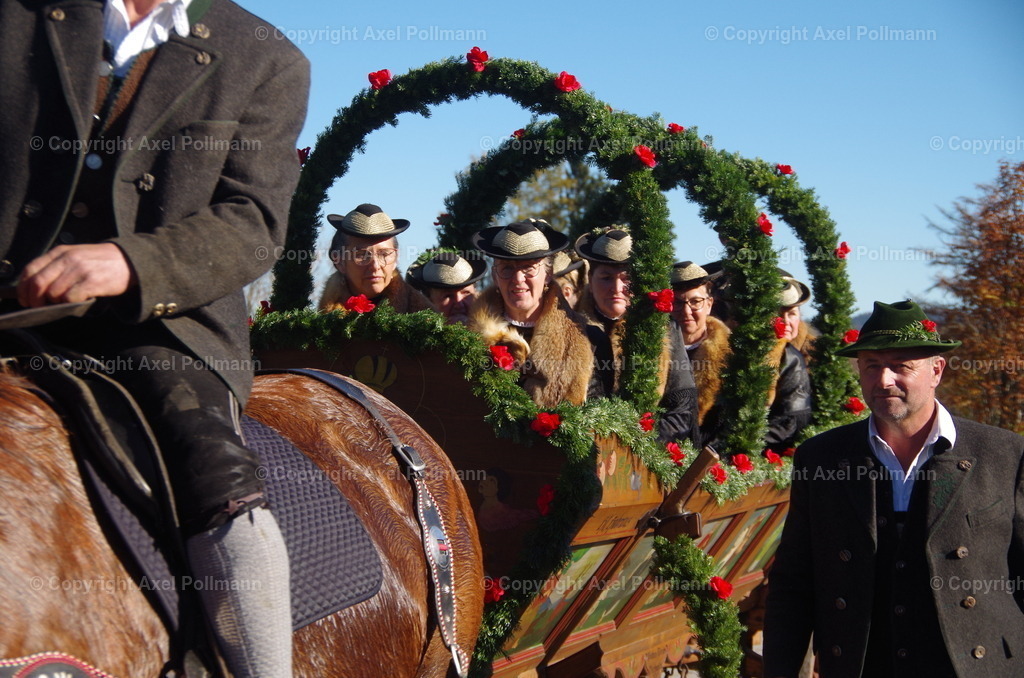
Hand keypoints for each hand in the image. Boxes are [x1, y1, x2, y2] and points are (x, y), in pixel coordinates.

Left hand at [17, 243, 136, 306]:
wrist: (129, 260)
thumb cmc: (100, 261)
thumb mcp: (75, 255)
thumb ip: (55, 265)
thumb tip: (35, 287)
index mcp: (60, 252)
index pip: (30, 270)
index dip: (23, 288)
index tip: (25, 299)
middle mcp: (67, 259)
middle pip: (38, 284)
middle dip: (35, 300)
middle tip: (40, 307)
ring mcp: (80, 270)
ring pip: (54, 293)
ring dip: (56, 303)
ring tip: (65, 302)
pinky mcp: (92, 282)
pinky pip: (71, 298)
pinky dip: (70, 304)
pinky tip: (78, 301)